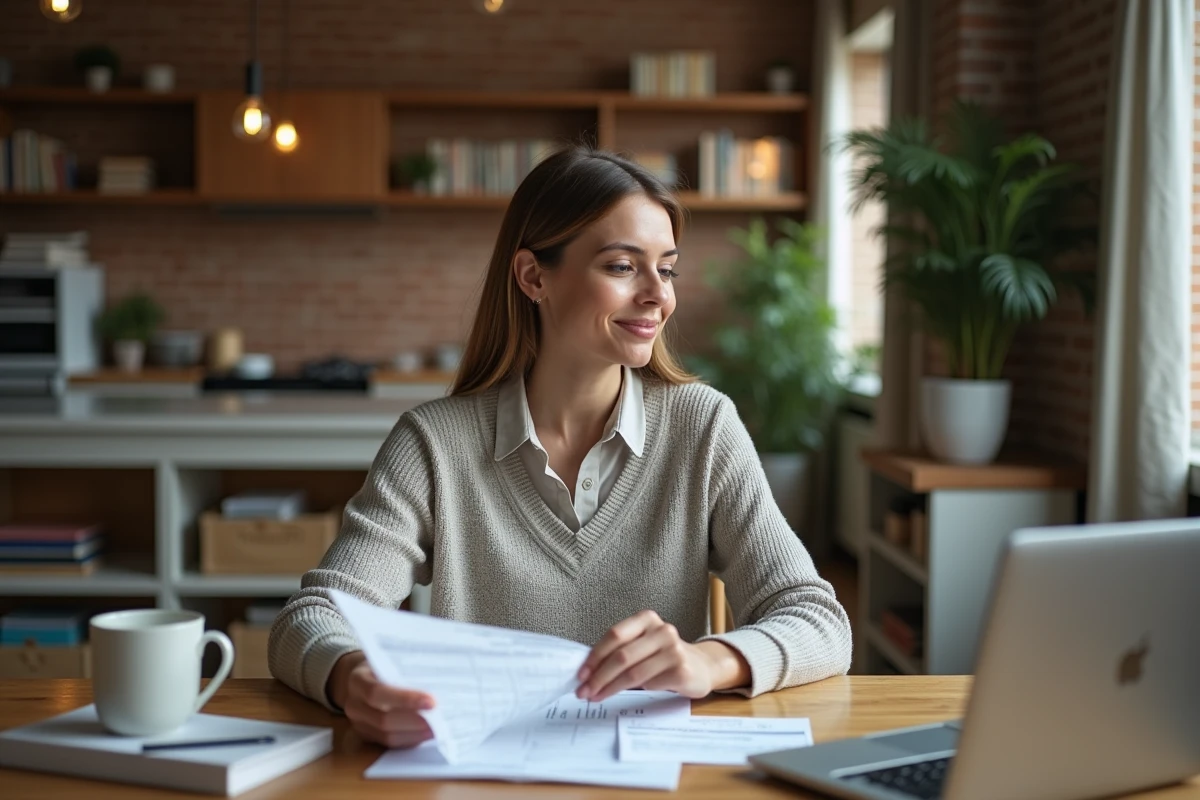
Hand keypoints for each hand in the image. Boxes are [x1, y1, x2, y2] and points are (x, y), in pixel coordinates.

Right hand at [328, 651, 435, 748]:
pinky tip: (426, 734)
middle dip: (415, 721)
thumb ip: (405, 670)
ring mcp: (358, 723)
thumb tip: (438, 681)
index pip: (378, 692)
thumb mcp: (389, 659)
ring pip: (387, 736)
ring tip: (437, 729)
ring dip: (414, 734)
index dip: (405, 699)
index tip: (432, 701)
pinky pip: (389, 744)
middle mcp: (354, 704)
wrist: (362, 677)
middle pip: (383, 719)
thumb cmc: (383, 665)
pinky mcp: (367, 736)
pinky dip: (409, 740)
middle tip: (440, 719)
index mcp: (358, 679)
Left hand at [576, 610, 741, 702]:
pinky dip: (636, 691)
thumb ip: (620, 651)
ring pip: (633, 673)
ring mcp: (674, 650)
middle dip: (598, 677)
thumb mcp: (642, 646)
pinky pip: (649, 685)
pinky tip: (630, 694)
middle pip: (621, 656)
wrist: (701, 667)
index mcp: (647, 619)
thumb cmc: (662, 657)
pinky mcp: (682, 671)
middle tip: (584, 691)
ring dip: (610, 688)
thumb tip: (587, 671)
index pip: (614, 635)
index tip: (581, 674)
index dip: (595, 656)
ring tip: (596, 697)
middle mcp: (662, 630)